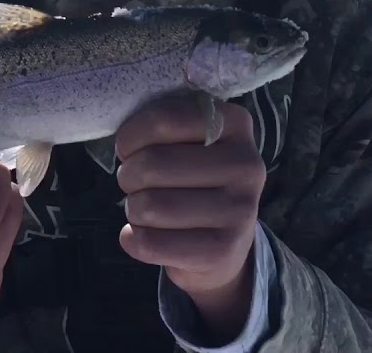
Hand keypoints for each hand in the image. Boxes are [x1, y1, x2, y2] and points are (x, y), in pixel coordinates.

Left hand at [115, 96, 266, 339]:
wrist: (224, 242)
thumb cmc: (195, 178)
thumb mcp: (189, 140)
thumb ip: (163, 127)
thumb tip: (125, 144)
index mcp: (234, 123)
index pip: (163, 120)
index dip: (131, 136)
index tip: (129, 149)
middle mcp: (246, 164)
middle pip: (152, 165)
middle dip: (128, 176)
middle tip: (135, 183)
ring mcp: (240, 209)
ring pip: (149, 206)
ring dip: (133, 208)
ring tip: (144, 208)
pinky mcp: (223, 251)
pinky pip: (151, 243)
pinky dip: (133, 238)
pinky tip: (142, 233)